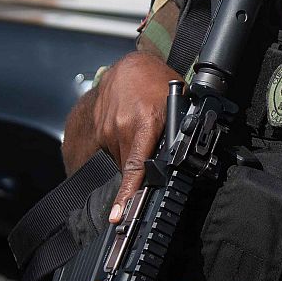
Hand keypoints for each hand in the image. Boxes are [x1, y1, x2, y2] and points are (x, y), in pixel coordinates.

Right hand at [62, 52, 182, 221]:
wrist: (130, 65)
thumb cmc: (159, 83)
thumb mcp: (177, 105)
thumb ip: (176, 131)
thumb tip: (183, 159)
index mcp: (145, 123)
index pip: (135, 166)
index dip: (127, 193)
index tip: (118, 215)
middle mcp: (121, 127)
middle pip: (128, 167)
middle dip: (140, 172)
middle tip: (152, 164)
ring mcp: (106, 127)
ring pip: (119, 157)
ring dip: (130, 155)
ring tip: (142, 133)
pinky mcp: (98, 126)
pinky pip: (110, 147)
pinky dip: (121, 145)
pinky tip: (130, 129)